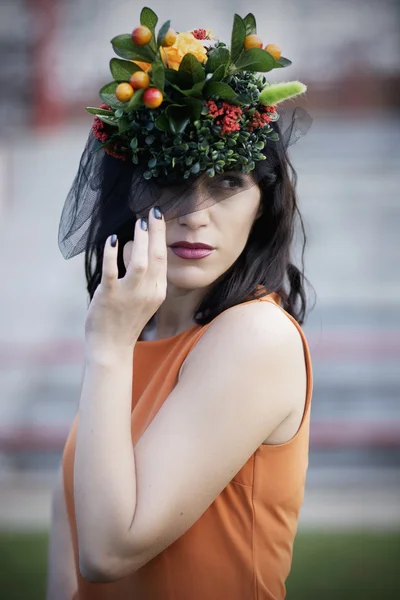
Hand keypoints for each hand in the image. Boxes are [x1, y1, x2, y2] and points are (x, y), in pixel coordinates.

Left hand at [84, 208, 166, 358]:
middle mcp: (147, 292)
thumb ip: (147, 278)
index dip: (161, 236)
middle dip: (156, 232)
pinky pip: (112, 271)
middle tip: (152, 212)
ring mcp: (129, 295)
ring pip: (140, 262)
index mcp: (158, 291)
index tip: (158, 217)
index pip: (163, 258)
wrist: (112, 347)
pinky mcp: (109, 296)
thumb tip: (140, 249)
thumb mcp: (145, 299)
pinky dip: (112, 254)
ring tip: (137, 223)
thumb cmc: (126, 321)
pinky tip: (112, 240)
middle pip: (156, 256)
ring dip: (140, 240)